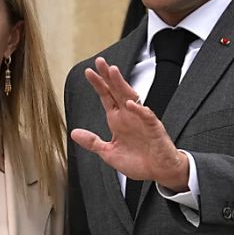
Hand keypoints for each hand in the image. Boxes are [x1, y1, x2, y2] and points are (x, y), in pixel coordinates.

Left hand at [72, 57, 188, 189]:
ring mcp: (141, 121)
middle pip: (117, 91)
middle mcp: (128, 116)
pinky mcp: (154, 129)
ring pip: (131, 97)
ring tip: (113, 72)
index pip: (106, 97)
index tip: (88, 72)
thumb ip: (92, 142)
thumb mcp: (109, 153)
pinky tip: (130, 103)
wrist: (159, 172)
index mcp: (117, 120)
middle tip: (100, 62)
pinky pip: (147, 116)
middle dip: (109, 76)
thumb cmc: (138, 161)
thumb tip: (74, 133)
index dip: (98, 84)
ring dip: (122, 85)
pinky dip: (139, 110)